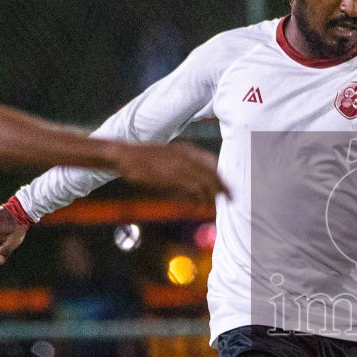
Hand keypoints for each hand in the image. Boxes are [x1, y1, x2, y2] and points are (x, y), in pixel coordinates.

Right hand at [113, 141, 228, 202]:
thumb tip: (192, 180)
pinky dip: (196, 198)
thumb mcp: (166, 156)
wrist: (124, 155)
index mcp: (186, 150)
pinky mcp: (170, 176)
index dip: (221, 176)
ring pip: (203, 182)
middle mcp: (185, 156)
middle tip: (232, 199)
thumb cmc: (143, 158)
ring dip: (210, 196)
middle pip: (212, 173)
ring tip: (212, 207)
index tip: (228, 187)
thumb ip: (181, 164)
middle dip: (223, 187)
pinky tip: (198, 206)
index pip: (211, 163)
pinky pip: (190, 188)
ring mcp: (178, 166)